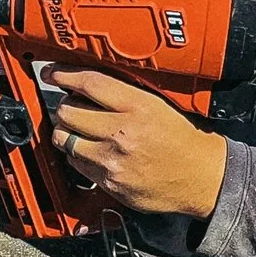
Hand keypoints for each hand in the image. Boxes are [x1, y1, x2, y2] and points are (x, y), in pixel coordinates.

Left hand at [47, 68, 228, 218]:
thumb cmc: (183, 138)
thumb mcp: (158, 104)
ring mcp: (113, 161)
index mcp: (138, 107)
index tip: (52, 73)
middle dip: (65, 105)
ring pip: (65, 138)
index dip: (64, 74)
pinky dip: (78, 155)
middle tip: (72, 105)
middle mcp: (122, 133)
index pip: (89, 83)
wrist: (203, 178)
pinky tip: (93, 151)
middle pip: (67, 111)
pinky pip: (76, 164)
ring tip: (80, 129)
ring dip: (67, 131)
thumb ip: (123, 93)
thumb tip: (86, 82)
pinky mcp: (109, 183)